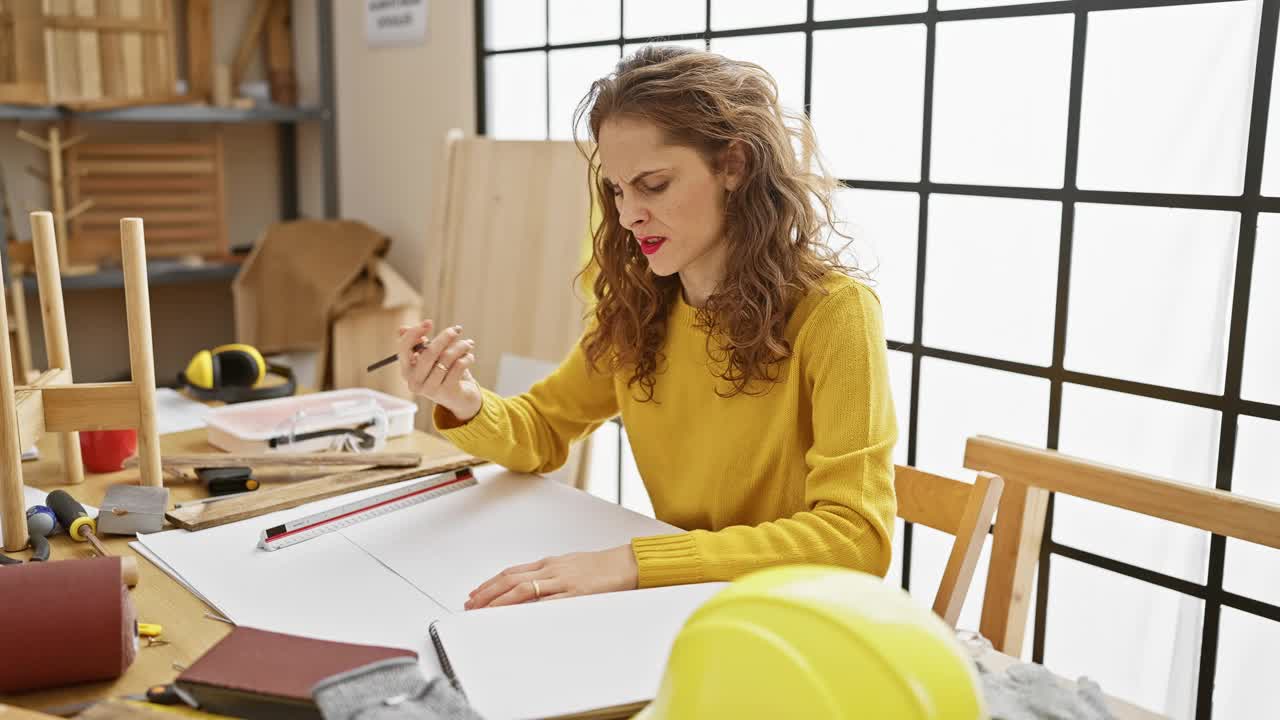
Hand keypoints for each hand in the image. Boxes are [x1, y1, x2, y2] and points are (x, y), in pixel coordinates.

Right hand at [397, 319, 482, 421]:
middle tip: (457, 329)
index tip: (429, 322)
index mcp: (407, 370)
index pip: (404, 348)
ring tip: (468, 344)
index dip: (414, 333)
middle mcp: (414, 382)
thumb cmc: (444, 373)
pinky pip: (458, 366)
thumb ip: (419, 343)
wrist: (460, 398)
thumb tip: (402, 328)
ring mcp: (430, 389)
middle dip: (444, 337)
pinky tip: (469, 357)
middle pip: (428, 353)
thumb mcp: (431, 357)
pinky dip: (466, 358)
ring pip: (446, 358)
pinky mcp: (447, 392)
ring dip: (460, 347)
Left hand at [464, 545, 638, 609]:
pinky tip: (517, 615)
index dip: (490, 584)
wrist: (626, 564)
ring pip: (524, 588)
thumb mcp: (570, 567)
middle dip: (487, 593)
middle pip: (511, 579)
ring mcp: (562, 581)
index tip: (475, 594)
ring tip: (484, 611)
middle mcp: (552, 569)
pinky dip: (530, 608)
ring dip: (500, 600)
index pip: (512, 572)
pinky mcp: (575, 593)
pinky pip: (548, 601)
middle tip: (470, 605)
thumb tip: (531, 589)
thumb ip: (551, 577)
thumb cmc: (600, 568)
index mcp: (549, 564)